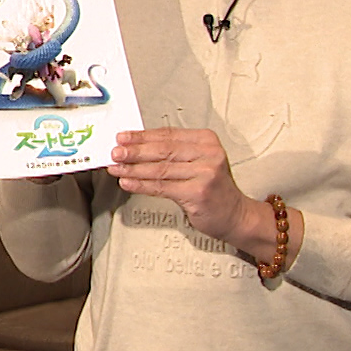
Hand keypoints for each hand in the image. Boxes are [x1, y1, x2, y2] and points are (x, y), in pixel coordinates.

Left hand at [107, 128, 271, 254]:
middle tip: (115, 151)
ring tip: (116, 168)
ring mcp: (205, 173)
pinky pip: (162, 187)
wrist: (235, 215)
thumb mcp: (199, 163)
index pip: (168, 134)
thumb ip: (173, 153)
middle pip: (163, 150)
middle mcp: (208, 153)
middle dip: (135, 151)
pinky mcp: (198, 192)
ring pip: (160, 169)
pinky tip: (128, 182)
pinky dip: (141, 184)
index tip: (123, 137)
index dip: (142, 136)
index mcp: (206, 140)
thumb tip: (136, 148)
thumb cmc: (213, 189)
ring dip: (134, 168)